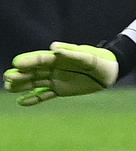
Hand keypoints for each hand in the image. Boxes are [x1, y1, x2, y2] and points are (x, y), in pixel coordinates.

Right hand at [3, 42, 118, 106]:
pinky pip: (44, 95)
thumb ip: (71, 52)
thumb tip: (52, 47)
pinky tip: (21, 102)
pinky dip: (34, 98)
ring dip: (22, 85)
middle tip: (7, 78)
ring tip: (8, 88)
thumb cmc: (99, 60)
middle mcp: (54, 68)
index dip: (28, 61)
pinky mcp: (60, 90)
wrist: (109, 73)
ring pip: (35, 82)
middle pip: (33, 71)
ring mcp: (56, 79)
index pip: (40, 59)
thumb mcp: (88, 56)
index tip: (16, 63)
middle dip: (20, 74)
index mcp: (59, 57)